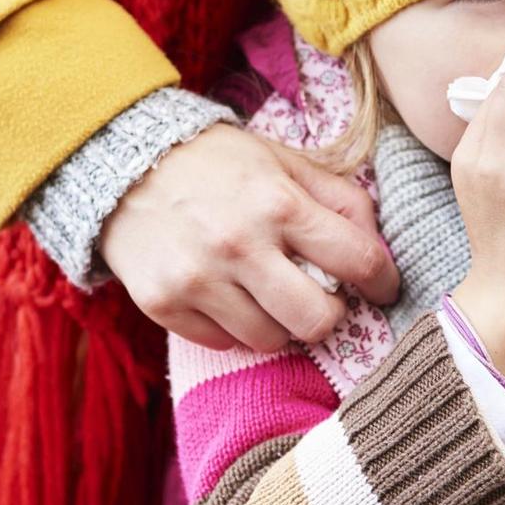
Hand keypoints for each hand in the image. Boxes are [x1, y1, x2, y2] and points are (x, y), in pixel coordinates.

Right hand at [98, 124, 399, 351]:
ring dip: (279, 323)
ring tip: (267, 293)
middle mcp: (240, 245)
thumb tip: (379, 247)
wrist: (120, 163)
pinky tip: (226, 295)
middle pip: (318, 320)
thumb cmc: (216, 162)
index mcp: (278, 203)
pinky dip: (233, 326)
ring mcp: (198, 280)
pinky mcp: (164, 305)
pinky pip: (222, 343)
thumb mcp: (283, 161)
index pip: (358, 261)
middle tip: (322, 300)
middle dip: (331, 315)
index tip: (383, 288)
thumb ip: (338, 198)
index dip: (384, 281)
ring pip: (270, 340)